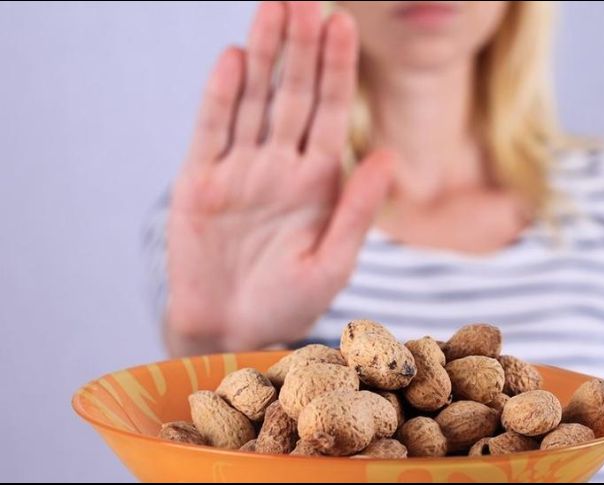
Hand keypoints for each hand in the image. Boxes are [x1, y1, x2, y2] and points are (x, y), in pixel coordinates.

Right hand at [165, 1, 392, 354]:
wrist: (231, 332)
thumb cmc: (288, 303)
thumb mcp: (334, 262)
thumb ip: (358, 209)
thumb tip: (389, 155)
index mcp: (318, 180)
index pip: (330, 111)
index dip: (337, 68)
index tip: (342, 23)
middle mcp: (280, 165)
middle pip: (293, 94)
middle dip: (301, 48)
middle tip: (305, 0)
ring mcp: (240, 169)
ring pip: (252, 101)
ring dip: (262, 56)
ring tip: (272, 10)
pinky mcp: (200, 182)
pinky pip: (212, 131)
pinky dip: (221, 96)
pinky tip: (232, 59)